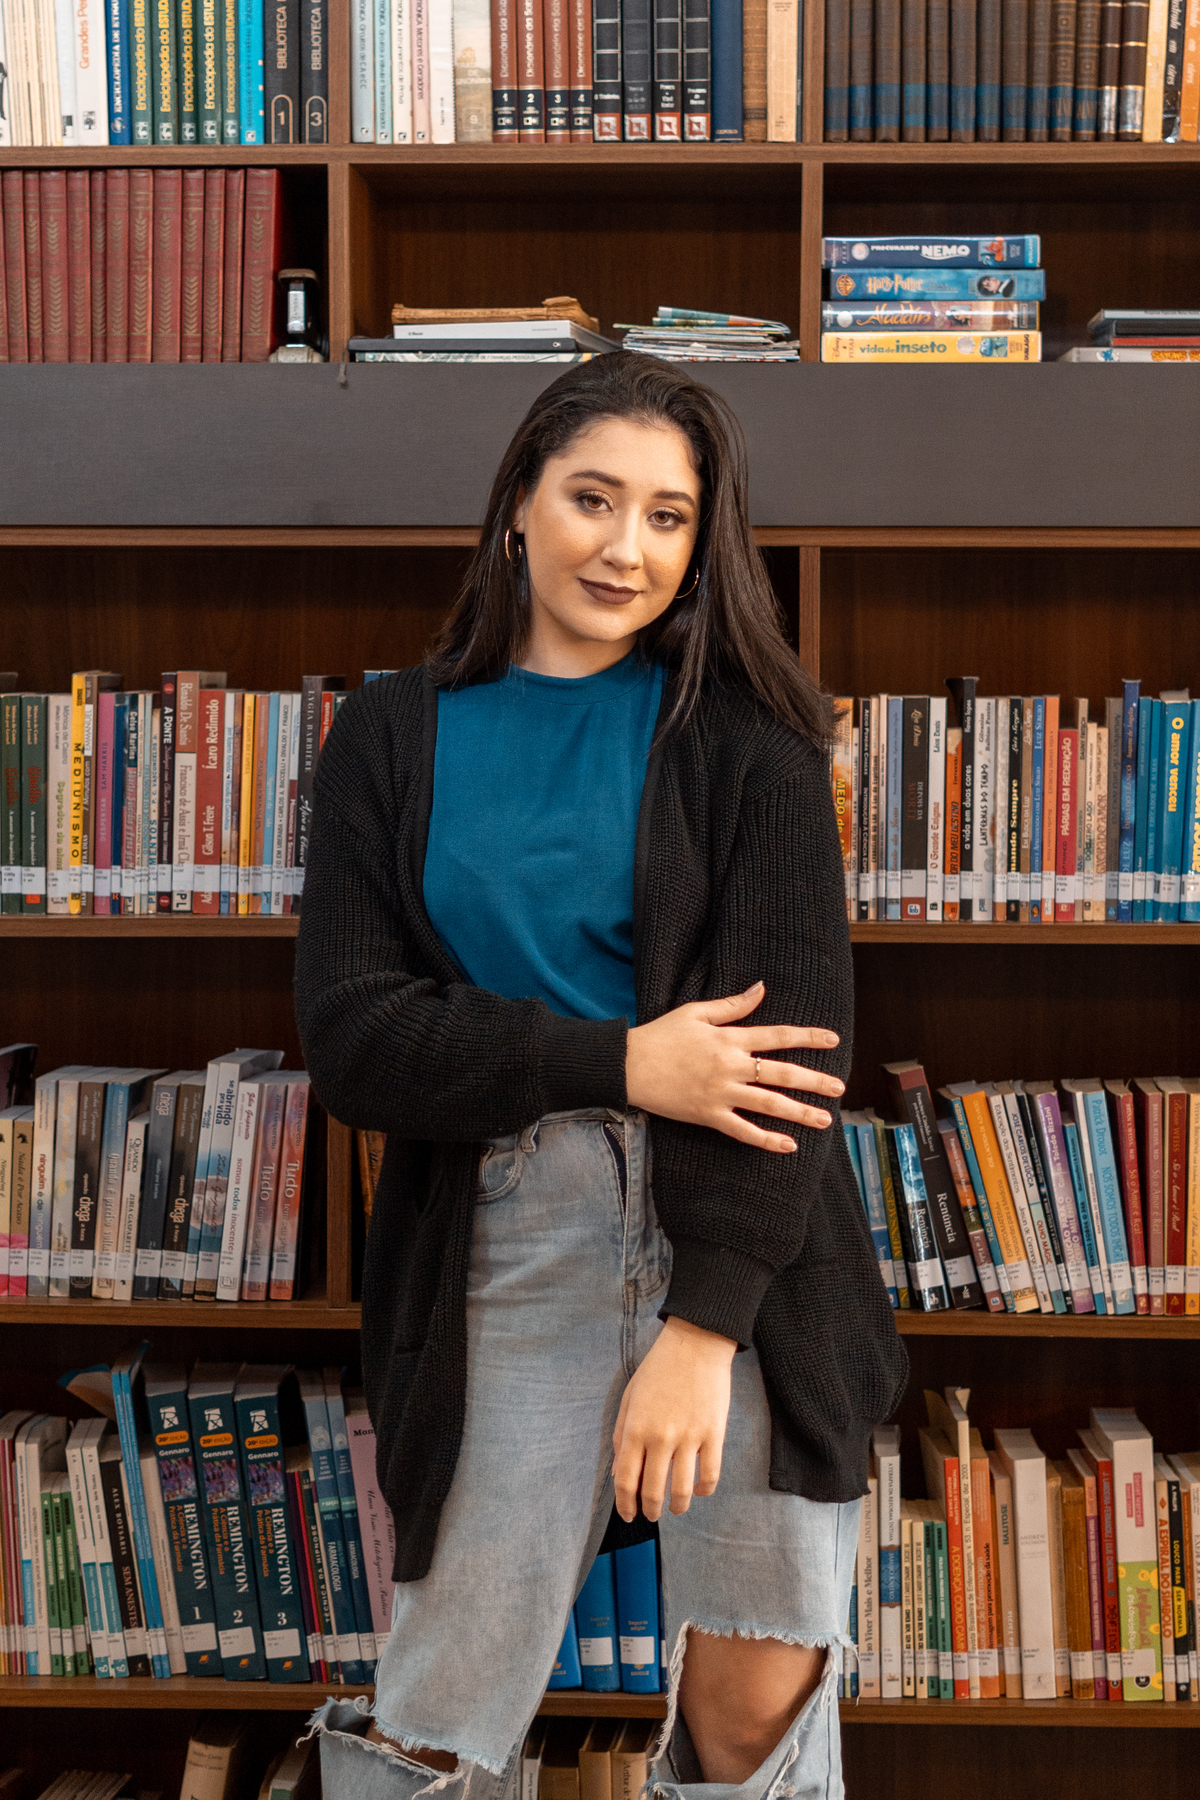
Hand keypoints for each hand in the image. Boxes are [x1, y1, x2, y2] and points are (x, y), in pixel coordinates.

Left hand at [612, 1317, 736, 1520]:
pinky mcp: (713, 1434)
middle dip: (650, 1511)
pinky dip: (704, 1491)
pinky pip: (710, 1476)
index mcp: (635, 1428)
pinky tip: (699, 1490)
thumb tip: (618, 1470)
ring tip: (676, 1508)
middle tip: (652, 1515)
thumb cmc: (658, 1369)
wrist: (695, 1343)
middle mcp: (660, 1437)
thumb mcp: (630, 1397)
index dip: (625, 1504)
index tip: (629, 1515)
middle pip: (652, 1491)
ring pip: (682, 1491)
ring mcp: (689, 1437)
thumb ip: (620, 1434)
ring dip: (677, 1507)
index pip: (625, 1480)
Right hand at [624, 981, 842, 1152]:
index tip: (834, 1041)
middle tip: (840, 1088)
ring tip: (825, 1120)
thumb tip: (762, 988)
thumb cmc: (661, 1035)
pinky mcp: (708, 1116)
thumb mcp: (696, 1012)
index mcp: (729, 1038)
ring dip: (799, 1113)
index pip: (778, 1036)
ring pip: (768, 1105)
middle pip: (781, 1073)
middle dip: (814, 1081)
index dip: (808, 1038)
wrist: (628, 1065)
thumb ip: (733, 1004)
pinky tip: (788, 1146)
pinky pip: (742, 1131)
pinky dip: (765, 1140)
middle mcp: (731, 1066)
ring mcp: (721, 1094)